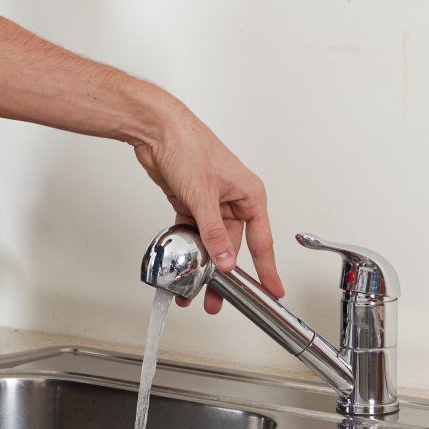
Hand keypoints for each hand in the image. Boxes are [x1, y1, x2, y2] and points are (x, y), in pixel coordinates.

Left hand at [131, 99, 283, 313]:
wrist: (156, 129)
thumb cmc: (188, 145)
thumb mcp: (203, 195)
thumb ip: (214, 233)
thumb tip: (225, 260)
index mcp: (249, 195)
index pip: (262, 240)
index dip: (267, 269)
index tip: (273, 291)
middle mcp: (233, 200)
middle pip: (233, 246)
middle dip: (224, 274)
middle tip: (220, 299)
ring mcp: (210, 203)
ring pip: (210, 243)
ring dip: (202, 265)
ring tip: (194, 289)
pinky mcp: (190, 203)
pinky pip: (193, 234)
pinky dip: (187, 249)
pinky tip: (182, 265)